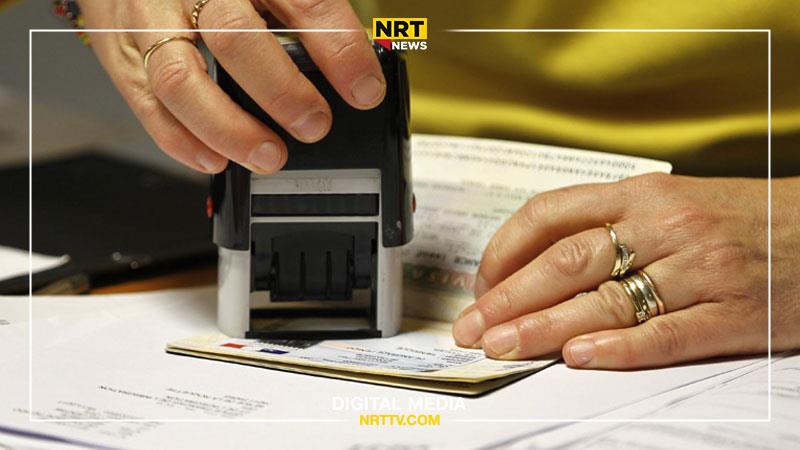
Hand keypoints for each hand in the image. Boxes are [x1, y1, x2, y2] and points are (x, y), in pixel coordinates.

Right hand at [79, 0, 385, 172]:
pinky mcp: (121, 54)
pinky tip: (215, 158)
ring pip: (181, 78)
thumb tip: (356, 72)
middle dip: (281, 90)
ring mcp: (149, 19)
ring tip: (268, 155)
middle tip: (314, 124)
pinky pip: (147, 103)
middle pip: (235, 35)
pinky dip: (183, 140)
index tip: (364, 89)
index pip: (303, 1)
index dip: (338, 48)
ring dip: (229, 128)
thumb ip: (306, 17)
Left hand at [452, 172, 799, 368]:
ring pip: (605, 300)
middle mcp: (664, 226)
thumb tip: (536, 260)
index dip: (504, 250)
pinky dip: (617, 348)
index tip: (481, 283)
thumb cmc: (738, 217)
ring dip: (543, 327)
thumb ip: (608, 223)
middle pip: (566, 262)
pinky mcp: (730, 314)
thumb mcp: (669, 200)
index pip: (550, 214)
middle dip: (509, 297)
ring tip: (503, 346)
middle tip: (473, 327)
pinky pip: (665, 334)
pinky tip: (577, 358)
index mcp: (641, 193)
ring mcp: (698, 270)